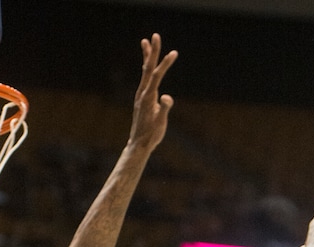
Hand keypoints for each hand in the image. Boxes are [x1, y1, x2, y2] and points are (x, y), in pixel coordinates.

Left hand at [128, 34, 177, 152]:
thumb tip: (167, 97)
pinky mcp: (142, 99)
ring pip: (145, 72)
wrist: (138, 145)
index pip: (157, 76)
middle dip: (153, 52)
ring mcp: (141, 95)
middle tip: (155, 35)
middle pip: (148, 68)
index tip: (174, 53)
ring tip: (145, 42)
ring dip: (147, 56)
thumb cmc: (151, 136)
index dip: (165, 64)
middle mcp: (142, 93)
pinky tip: (147, 65)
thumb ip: (164, 110)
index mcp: (148, 97)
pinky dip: (146, 69)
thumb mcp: (160, 124)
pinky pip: (144, 79)